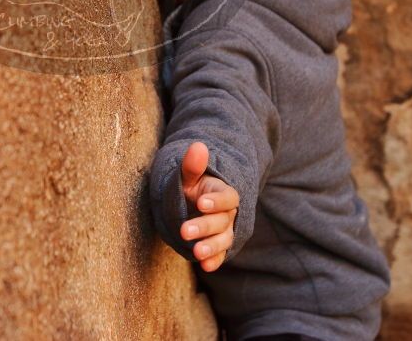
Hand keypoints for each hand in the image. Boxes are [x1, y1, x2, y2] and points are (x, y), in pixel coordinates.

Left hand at [179, 142, 239, 271]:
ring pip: (223, 239)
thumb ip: (192, 165)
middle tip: (184, 230)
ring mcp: (224, 231)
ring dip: (211, 246)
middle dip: (204, 226)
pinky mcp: (217, 245)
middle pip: (222, 221)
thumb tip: (198, 146)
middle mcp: (227, 213)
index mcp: (222, 193)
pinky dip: (214, 260)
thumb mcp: (188, 174)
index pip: (227, 197)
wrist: (192, 200)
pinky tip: (205, 266)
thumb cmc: (190, 185)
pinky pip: (219, 254)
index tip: (201, 202)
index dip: (217, 201)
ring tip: (196, 252)